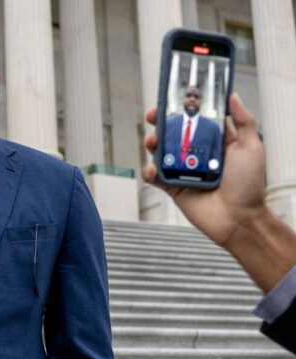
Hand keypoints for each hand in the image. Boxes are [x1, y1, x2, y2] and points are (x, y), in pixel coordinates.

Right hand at [142, 93, 266, 245]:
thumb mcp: (251, 148)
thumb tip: (233, 96)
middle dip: (161, 123)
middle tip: (153, 115)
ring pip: (161, 152)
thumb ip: (243, 121)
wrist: (239, 219)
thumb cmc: (249, 186)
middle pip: (174, 133)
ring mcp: (184, 170)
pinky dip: (150, 171)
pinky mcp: (173, 187)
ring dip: (153, 144)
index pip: (197, 120)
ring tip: (151, 140)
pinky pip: (155, 176)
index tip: (175, 98)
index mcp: (216, 143)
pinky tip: (152, 168)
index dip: (185, 109)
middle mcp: (198, 154)